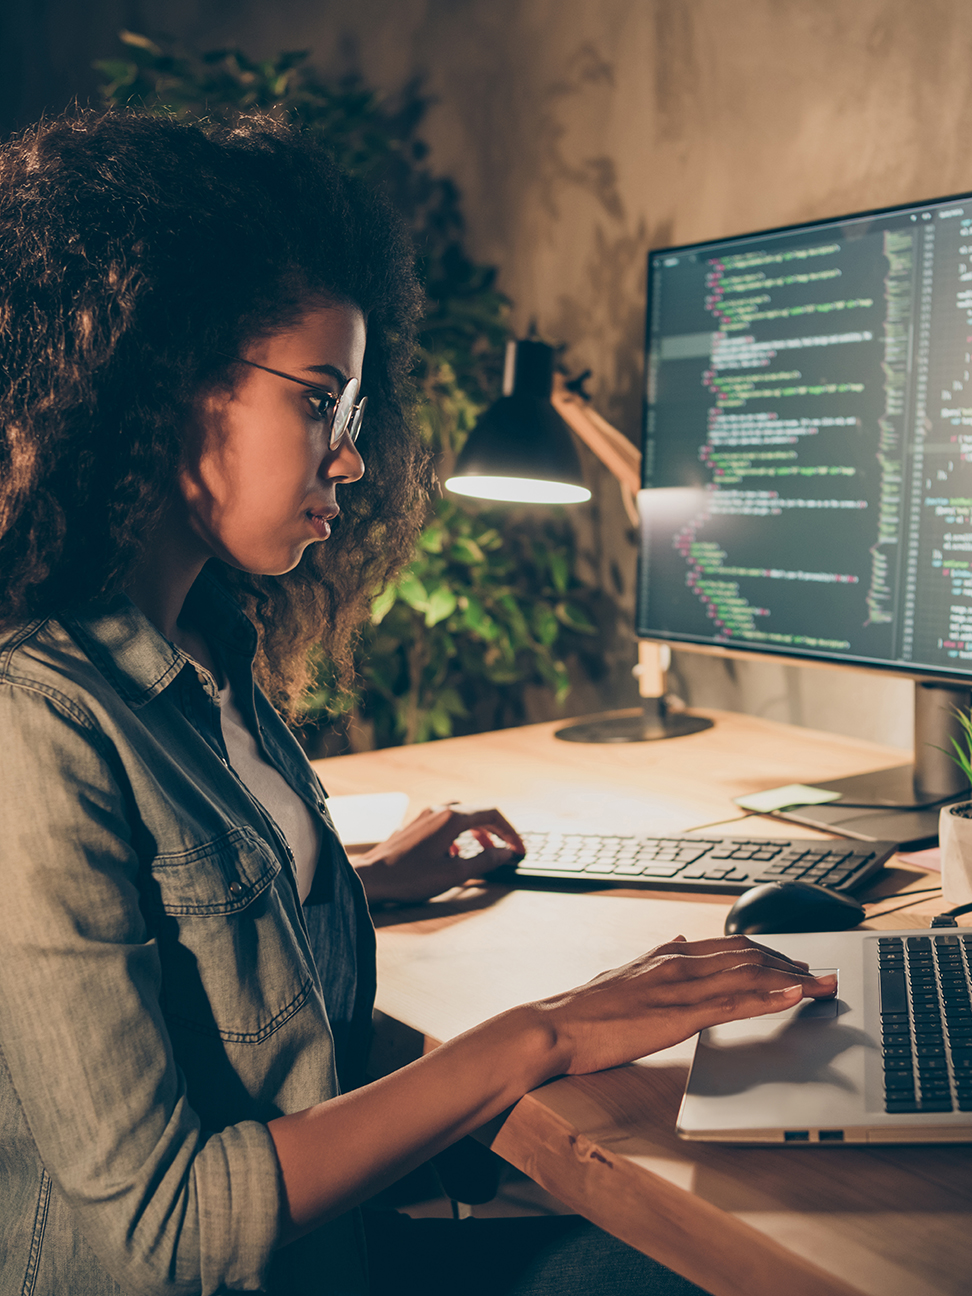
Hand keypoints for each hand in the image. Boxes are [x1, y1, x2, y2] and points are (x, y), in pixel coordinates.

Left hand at [353, 804, 524, 903]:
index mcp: (452, 818)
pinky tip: (455, 854)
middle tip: (507, 850)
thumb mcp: (454, 873)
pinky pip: (445, 823)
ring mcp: (425, 816)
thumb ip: (484, 861)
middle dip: (496, 831)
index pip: (492, 815)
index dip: (510, 832)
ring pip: (461, 816)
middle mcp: (439, 811)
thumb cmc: (409, 877)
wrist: (371, 877)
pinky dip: (459, 835)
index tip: (519, 850)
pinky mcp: (415, 826)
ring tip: (485, 851)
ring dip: (477, 832)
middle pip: (477, 812)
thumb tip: (505, 853)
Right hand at [533, 934, 837, 1076]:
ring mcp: (677, 986)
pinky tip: (791, 996)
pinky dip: (767, 997)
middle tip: (821, 974)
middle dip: (789, 963)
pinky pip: (731, 1002)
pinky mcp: (676, 1015)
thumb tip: (675, 938)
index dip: (768, 952)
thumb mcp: (622, 974)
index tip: (794, 961)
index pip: (729, 946)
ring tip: (821, 985)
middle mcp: (675, 962)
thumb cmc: (581, 1011)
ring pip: (747, 974)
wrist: (551, 1028)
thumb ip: (654, 959)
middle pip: (747, 954)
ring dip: (791, 979)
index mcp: (664, 954)